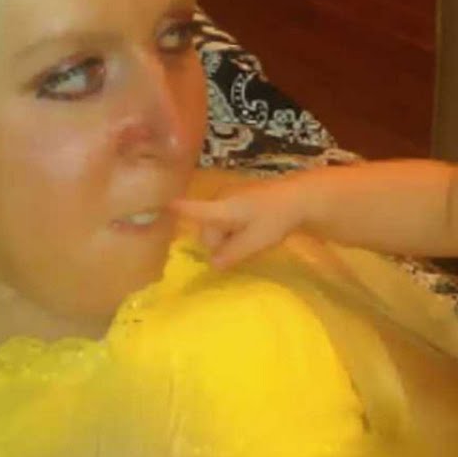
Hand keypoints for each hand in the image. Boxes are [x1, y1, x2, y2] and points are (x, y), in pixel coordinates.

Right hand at [169, 178, 311, 268]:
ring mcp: (230, 193)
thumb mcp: (255, 242)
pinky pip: (227, 215)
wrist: (301, 196)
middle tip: (241, 247)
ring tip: (251, 237)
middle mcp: (221, 197)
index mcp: (221, 208)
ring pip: (217, 222)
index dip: (175, 211)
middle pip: (206, 227)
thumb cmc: (276, 219)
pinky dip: (234, 225)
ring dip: (227, 235)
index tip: (156, 207)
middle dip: (217, 241)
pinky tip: (253, 229)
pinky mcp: (239, 193)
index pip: (193, 210)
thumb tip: (211, 264)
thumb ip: (231, 254)